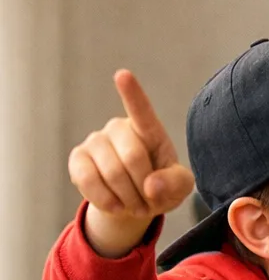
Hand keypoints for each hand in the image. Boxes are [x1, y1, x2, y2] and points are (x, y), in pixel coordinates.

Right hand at [69, 71, 195, 256]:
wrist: (134, 202)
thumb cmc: (161, 186)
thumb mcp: (180, 186)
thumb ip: (175, 183)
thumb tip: (152, 186)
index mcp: (149, 130)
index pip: (141, 110)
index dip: (131, 93)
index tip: (123, 75)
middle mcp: (119, 128)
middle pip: (132, 157)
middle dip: (143, 186)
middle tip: (148, 201)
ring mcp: (95, 141)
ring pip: (111, 172)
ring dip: (127, 197)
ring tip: (134, 204)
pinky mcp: (77, 158)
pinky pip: (88, 180)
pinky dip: (106, 199)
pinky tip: (115, 205)